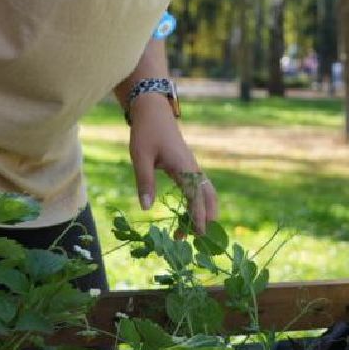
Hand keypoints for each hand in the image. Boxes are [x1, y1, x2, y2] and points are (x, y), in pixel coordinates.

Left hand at [127, 96, 216, 235]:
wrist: (154, 111)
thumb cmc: (146, 132)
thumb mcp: (140, 157)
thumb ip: (144, 182)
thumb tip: (146, 208)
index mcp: (184, 167)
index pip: (195, 196)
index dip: (197, 215)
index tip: (198, 233)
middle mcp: (193, 168)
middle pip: (208, 196)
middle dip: (206, 217)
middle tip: (197, 238)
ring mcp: (192, 167)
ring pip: (206, 192)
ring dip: (203, 211)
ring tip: (192, 230)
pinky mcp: (188, 166)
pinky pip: (199, 187)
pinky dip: (199, 202)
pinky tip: (189, 213)